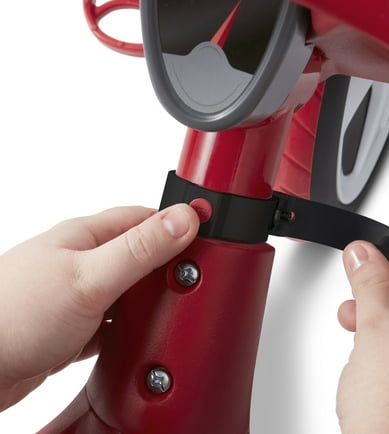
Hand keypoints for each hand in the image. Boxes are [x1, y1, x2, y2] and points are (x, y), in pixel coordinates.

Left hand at [0, 204, 198, 410]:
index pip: (144, 218)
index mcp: (87, 237)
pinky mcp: (75, 324)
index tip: (206, 229)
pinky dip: (130, 326)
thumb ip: (140, 249)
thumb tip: (182, 220)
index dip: (177, 221)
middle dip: (169, 263)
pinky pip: (114, 319)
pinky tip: (139, 334)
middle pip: (140, 253)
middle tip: (196, 273)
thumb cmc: (13, 316)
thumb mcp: (89, 277)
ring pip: (129, 288)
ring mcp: (79, 293)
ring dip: (151, 297)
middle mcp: (84, 261)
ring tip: (174, 305)